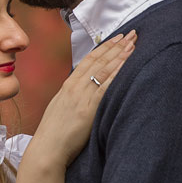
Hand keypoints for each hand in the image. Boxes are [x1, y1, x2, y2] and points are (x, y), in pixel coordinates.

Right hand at [28, 31, 135, 164]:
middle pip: (99, 60)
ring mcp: (81, 96)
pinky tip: (128, 64)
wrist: (47, 149)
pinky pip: (106, 86)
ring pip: (104, 69)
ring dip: (121, 55)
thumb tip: (84, 92)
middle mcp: (74, 87)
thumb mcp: (60, 109)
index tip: (117, 38)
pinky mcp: (89, 108)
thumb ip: (73, 97)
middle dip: (117, 45)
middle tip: (132, 34)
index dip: (105, 47)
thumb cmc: (54, 134)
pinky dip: (118, 73)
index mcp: (67, 86)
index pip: (89, 60)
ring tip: (134, 43)